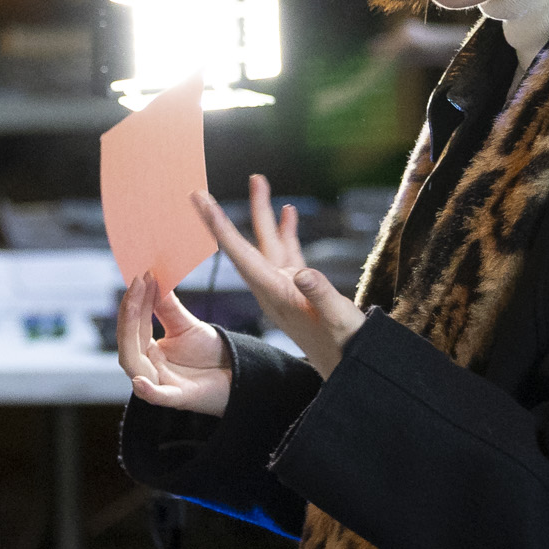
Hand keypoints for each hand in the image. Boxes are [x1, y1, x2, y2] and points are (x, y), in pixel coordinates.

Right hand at [118, 271, 234, 416]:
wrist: (236, 376)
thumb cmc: (208, 353)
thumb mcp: (186, 326)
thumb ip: (167, 307)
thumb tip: (152, 276)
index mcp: (147, 350)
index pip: (133, 325)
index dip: (134, 301)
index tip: (139, 275)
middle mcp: (148, 367)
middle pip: (128, 342)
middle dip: (130, 312)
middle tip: (138, 282)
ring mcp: (161, 383)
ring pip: (134, 366)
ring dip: (130, 338)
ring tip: (134, 304)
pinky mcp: (178, 398)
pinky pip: (158, 396)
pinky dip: (148, 390)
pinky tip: (140, 380)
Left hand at [193, 175, 368, 378]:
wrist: (350, 368)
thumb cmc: (344, 346)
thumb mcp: (337, 320)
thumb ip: (320, 295)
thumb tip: (304, 273)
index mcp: (276, 293)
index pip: (239, 254)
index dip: (219, 226)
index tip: (199, 202)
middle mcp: (274, 288)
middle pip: (245, 245)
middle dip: (226, 217)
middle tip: (200, 191)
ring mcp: (286, 287)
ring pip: (268, 243)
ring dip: (263, 213)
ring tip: (257, 181)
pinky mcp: (300, 287)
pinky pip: (288, 252)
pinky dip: (287, 231)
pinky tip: (287, 213)